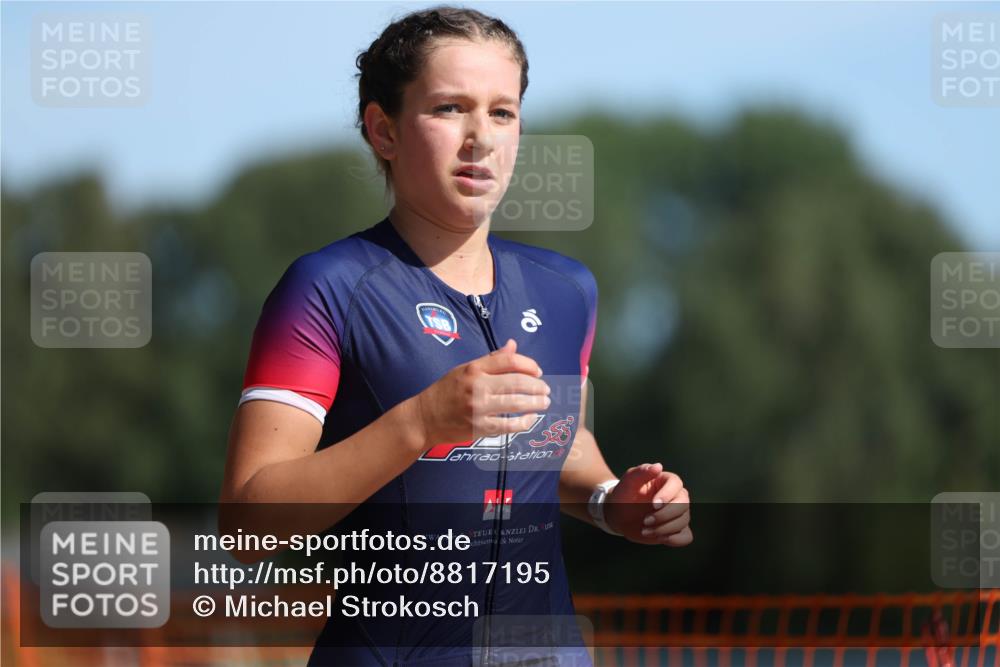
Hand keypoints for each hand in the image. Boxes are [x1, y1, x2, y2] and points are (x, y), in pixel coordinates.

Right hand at [414, 338, 549, 446]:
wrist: (424, 418)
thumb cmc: (446, 391)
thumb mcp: (465, 369)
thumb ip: (492, 359)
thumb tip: (513, 344)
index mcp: (474, 368)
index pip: (509, 360)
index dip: (529, 364)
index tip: (538, 371)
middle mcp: (476, 386)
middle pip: (517, 382)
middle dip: (537, 386)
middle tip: (546, 389)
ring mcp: (478, 408)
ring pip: (516, 404)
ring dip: (535, 403)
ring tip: (544, 402)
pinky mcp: (478, 427)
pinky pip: (508, 426)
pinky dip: (524, 422)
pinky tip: (531, 419)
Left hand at [604, 462, 691, 546]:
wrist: (618, 514)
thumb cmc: (623, 495)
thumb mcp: (628, 482)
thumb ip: (641, 472)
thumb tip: (658, 466)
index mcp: (666, 481)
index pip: (676, 484)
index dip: (668, 495)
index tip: (654, 504)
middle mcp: (676, 496)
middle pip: (684, 504)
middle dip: (665, 515)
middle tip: (645, 521)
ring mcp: (678, 513)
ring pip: (684, 521)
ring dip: (664, 529)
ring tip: (645, 530)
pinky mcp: (676, 529)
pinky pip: (686, 536)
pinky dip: (676, 540)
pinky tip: (660, 538)